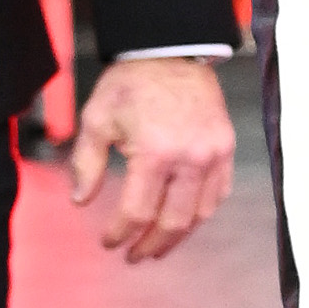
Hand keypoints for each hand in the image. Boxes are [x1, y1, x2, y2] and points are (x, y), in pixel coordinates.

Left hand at [67, 54, 235, 261]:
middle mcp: (190, 159)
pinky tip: (186, 220)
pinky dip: (202, 213)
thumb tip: (81, 200)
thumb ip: (87, 162)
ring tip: (159, 247)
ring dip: (178, 237)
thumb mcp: (97, 118)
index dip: (120, 233)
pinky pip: (219, 193)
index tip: (109, 242)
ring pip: (200, 214)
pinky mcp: (226, 149)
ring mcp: (214, 155)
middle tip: (134, 256)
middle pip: (172, 222)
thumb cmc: (132, 83)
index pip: (137, 211)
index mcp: (155, 153)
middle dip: (150, 245)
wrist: (172, 51)